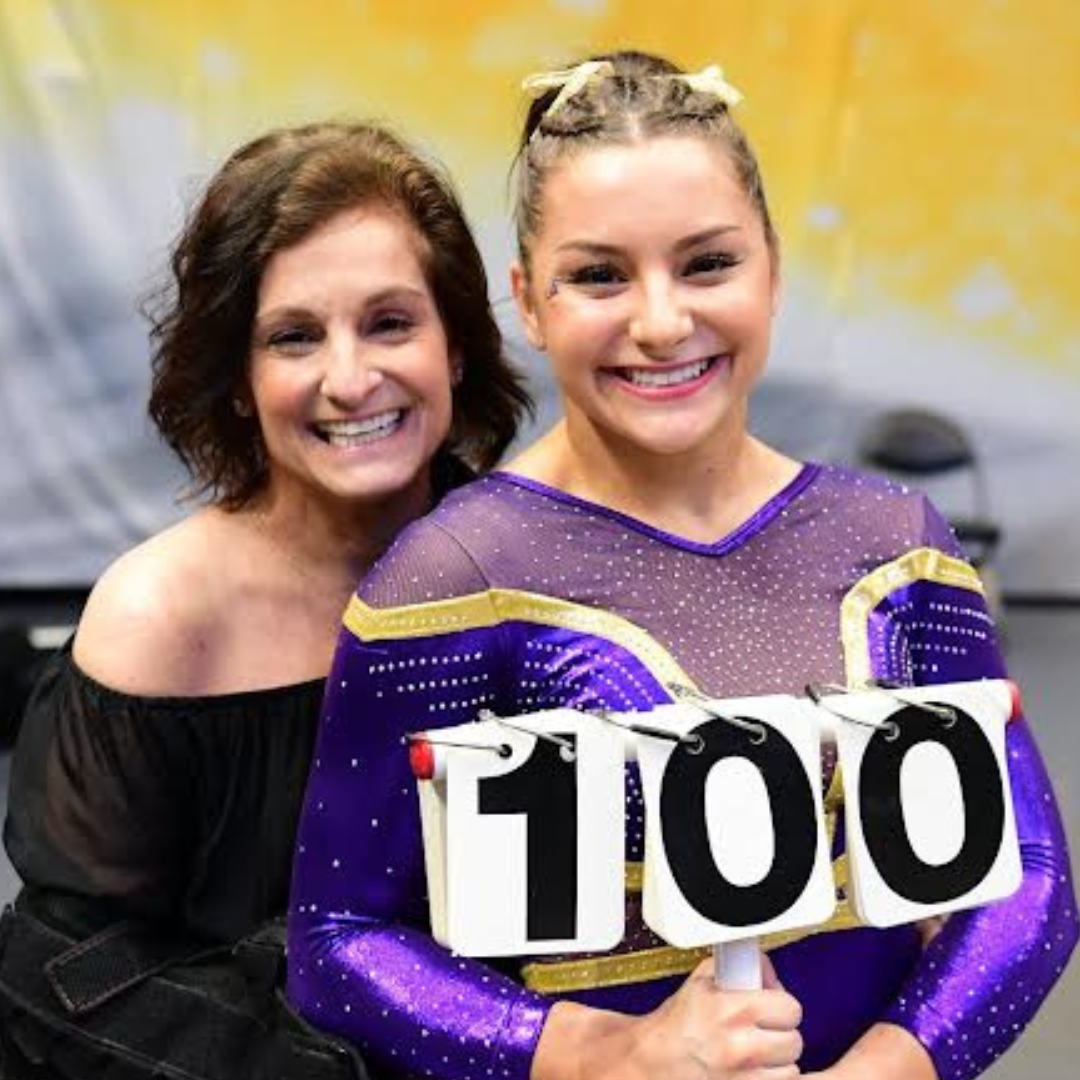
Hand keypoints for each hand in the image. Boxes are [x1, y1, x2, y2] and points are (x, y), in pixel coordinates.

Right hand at [533, 954, 802, 1079]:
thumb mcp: (700, 983)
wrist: (647, 1064)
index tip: (770, 1008)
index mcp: (734, 1010)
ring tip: (754, 1056)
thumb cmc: (674, 1026)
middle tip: (761, 1033)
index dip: (780, 1006)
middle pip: (794, 1041)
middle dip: (779, 1035)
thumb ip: (735, 968)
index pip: (790, 1007)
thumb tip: (764, 968)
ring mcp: (743, 1078)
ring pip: (790, 1070)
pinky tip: (750, 1073)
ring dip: (777, 1064)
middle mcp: (742, 1046)